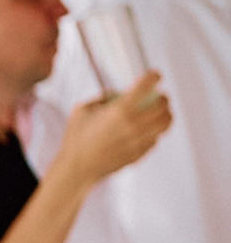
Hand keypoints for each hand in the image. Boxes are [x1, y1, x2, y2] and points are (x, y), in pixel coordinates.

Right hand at [54, 73, 171, 187]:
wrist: (77, 167)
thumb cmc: (76, 137)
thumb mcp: (81, 110)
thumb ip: (101, 99)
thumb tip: (115, 94)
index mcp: (119, 110)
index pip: (144, 87)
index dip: (153, 77)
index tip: (155, 75)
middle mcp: (133, 125)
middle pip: (161, 106)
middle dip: (164, 99)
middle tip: (161, 97)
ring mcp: (139, 140)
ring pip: (164, 124)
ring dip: (167, 116)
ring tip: (163, 113)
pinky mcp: (140, 153)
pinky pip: (155, 139)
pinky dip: (155, 133)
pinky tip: (150, 131)